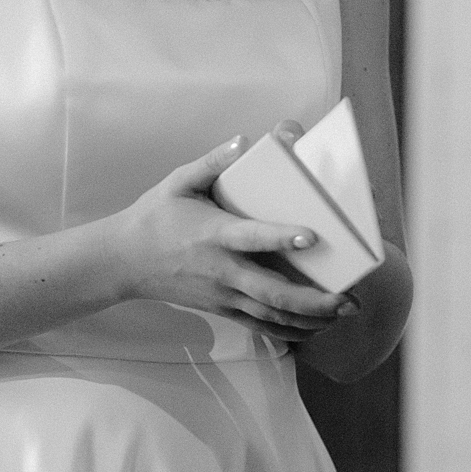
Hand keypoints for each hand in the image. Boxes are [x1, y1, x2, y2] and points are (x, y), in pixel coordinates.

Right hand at [111, 133, 354, 340]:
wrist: (123, 262)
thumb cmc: (155, 216)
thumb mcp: (177, 182)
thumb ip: (213, 162)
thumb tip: (244, 141)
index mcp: (213, 235)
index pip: (251, 237)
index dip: (281, 239)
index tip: (312, 238)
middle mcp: (221, 270)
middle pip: (271, 292)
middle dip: (312, 300)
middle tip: (347, 299)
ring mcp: (222, 294)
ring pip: (270, 314)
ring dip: (309, 318)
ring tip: (342, 314)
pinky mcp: (221, 308)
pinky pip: (259, 324)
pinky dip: (288, 330)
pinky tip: (314, 330)